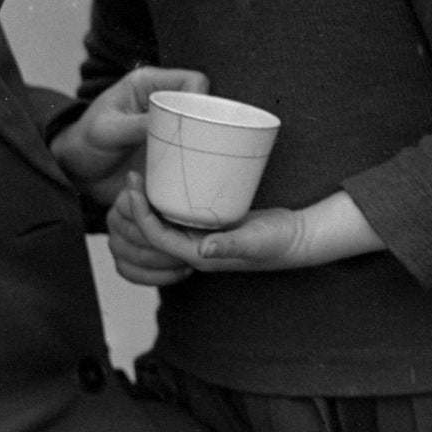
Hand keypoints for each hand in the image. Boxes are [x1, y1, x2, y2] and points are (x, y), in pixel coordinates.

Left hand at [51, 66, 208, 207]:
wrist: (77, 173)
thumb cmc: (85, 143)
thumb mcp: (107, 131)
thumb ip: (137, 125)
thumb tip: (173, 124)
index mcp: (149, 86)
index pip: (191, 81)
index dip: (201, 98)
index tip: (199, 122)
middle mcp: (164, 104)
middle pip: (203, 106)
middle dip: (209, 124)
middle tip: (206, 147)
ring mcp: (170, 130)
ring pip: (203, 131)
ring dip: (204, 147)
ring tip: (202, 163)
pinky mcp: (171, 153)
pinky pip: (194, 155)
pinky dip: (197, 163)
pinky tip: (195, 174)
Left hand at [109, 179, 378, 277]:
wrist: (298, 238)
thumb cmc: (279, 241)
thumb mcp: (255, 241)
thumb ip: (229, 246)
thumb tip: (202, 250)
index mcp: (198, 255)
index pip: (155, 237)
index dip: (140, 213)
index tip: (133, 185)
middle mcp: (195, 248)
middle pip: (153, 232)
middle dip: (137, 208)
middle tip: (133, 176)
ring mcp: (202, 238)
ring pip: (164, 223)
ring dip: (149, 204)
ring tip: (144, 176)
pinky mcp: (211, 227)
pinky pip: (180, 216)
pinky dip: (168, 201)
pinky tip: (168, 180)